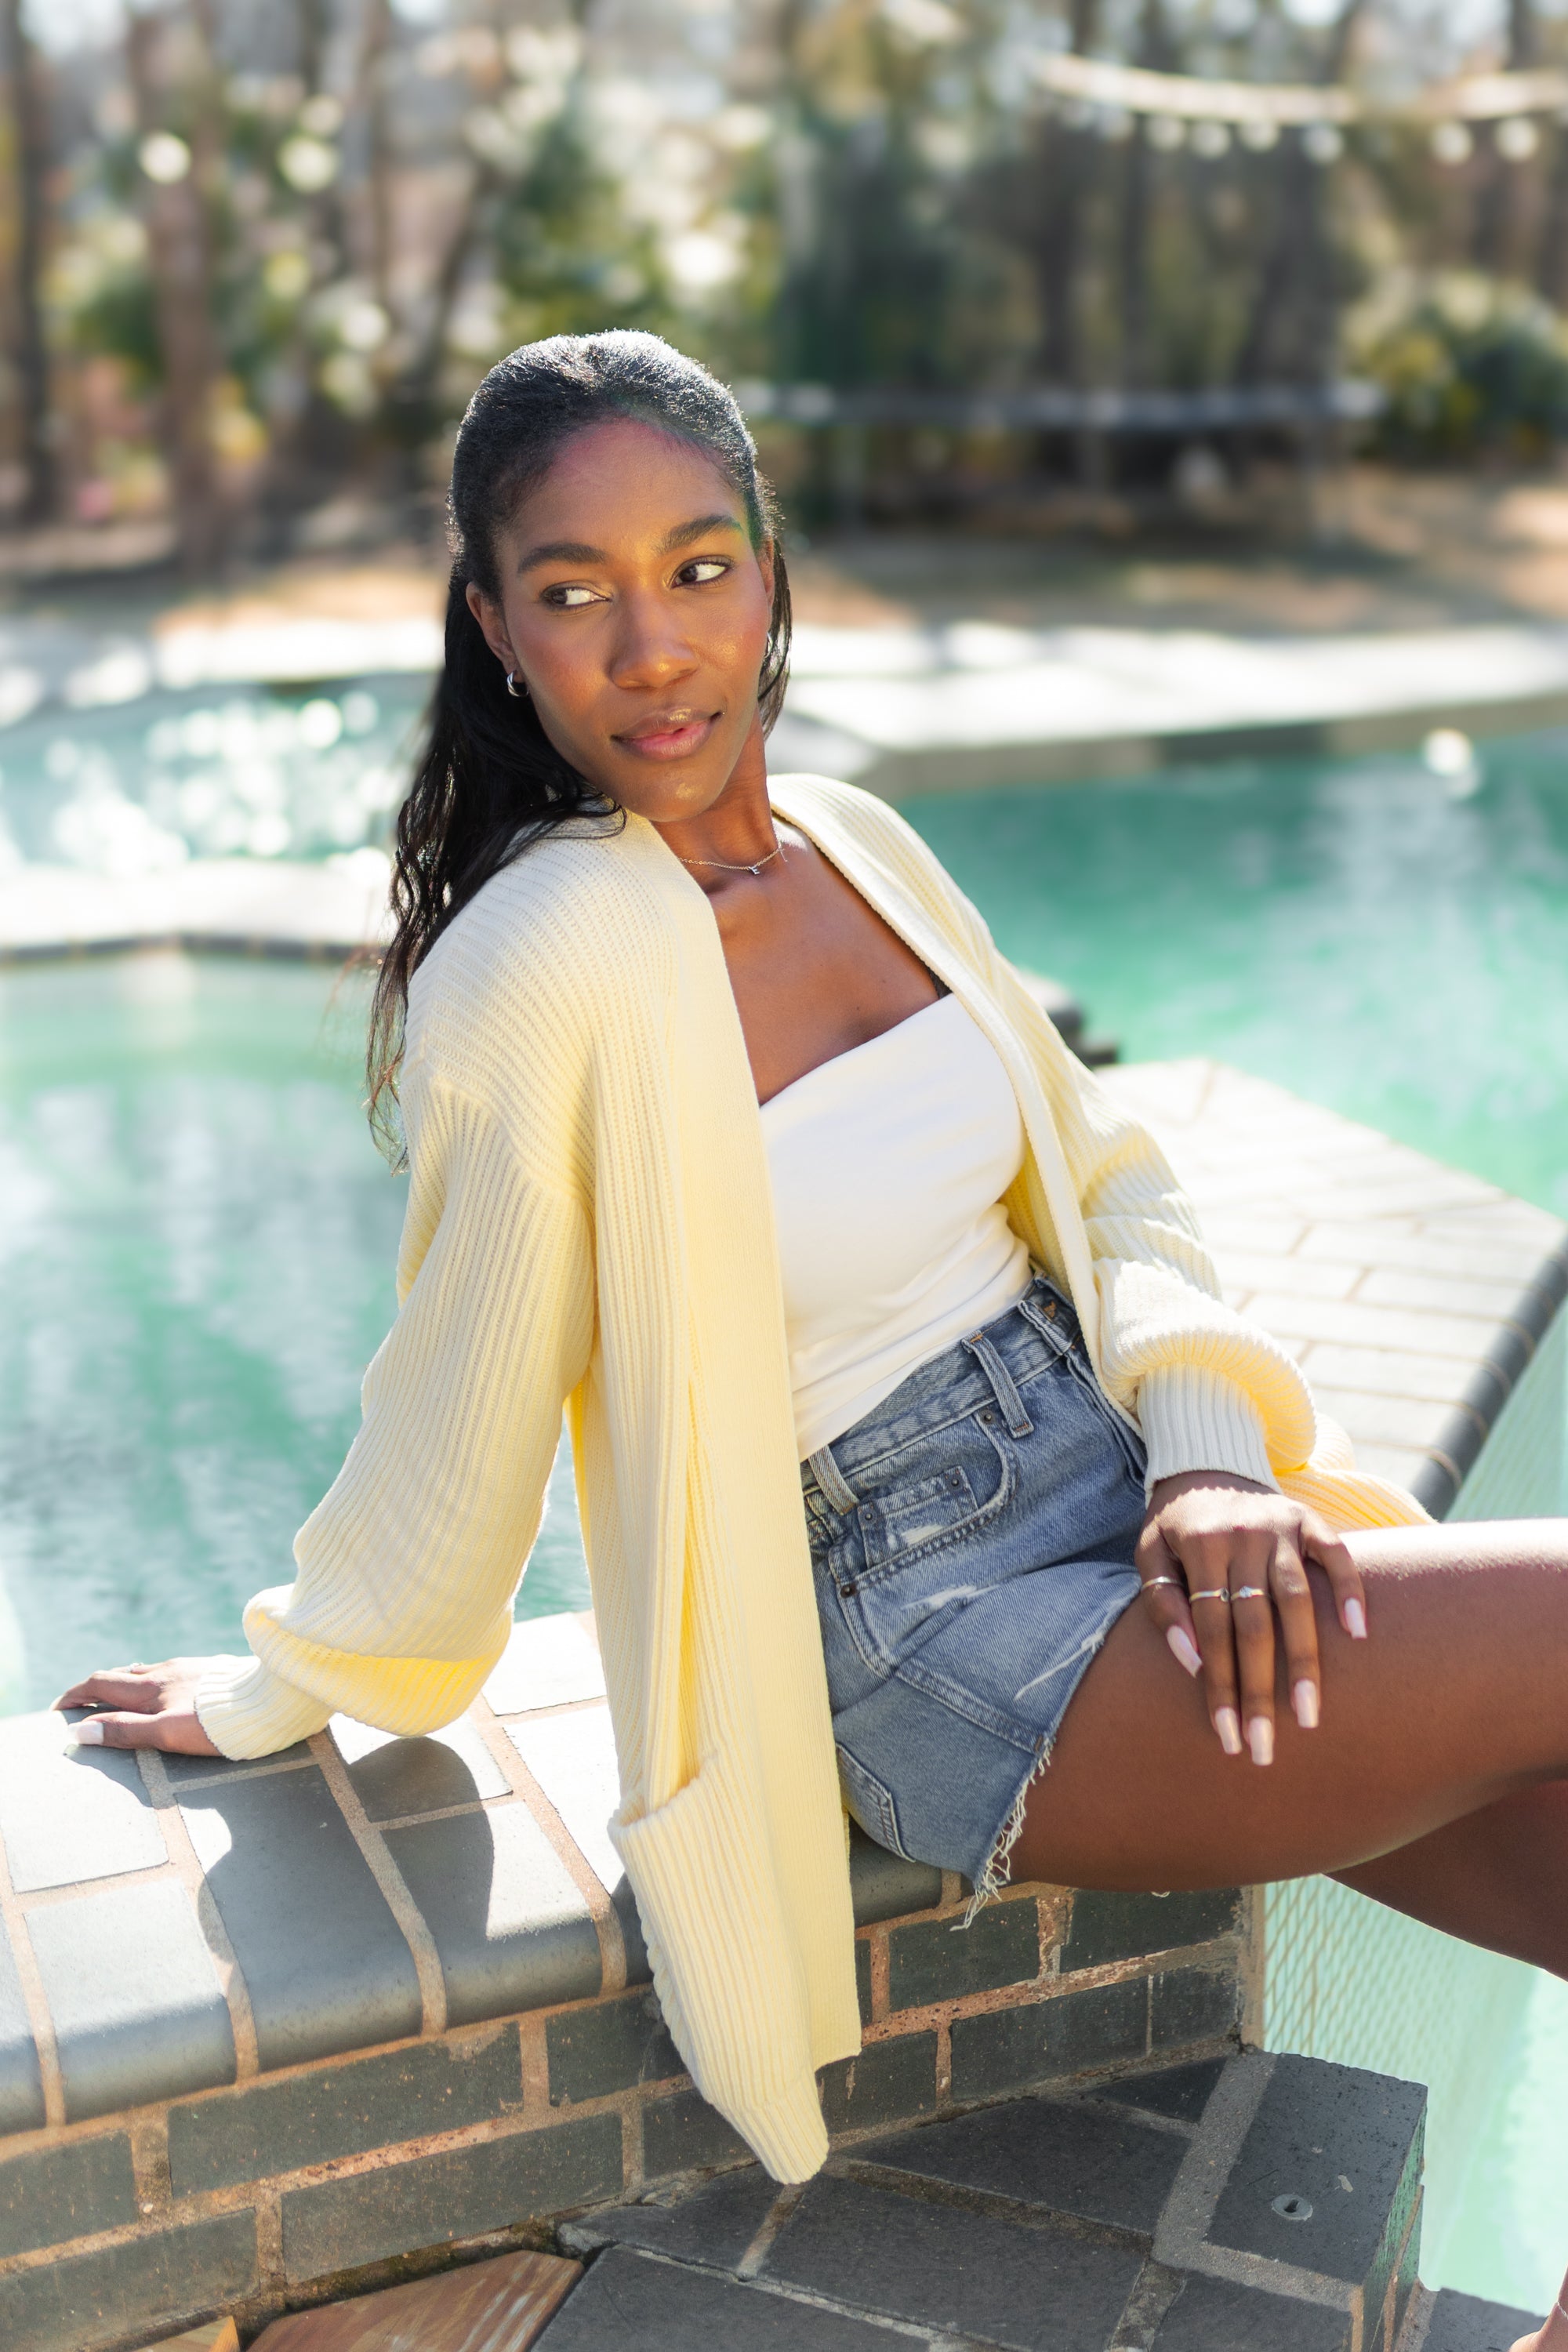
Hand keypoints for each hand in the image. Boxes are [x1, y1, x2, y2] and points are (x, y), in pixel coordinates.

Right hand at [52, 1660, 222, 1756]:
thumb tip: (80, 1732)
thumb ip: (124, 1731)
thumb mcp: (166, 1733)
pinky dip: (150, 1685)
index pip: (99, 1684)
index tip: (58, 1709)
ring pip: (144, 1673)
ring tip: (115, 1701)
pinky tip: (161, 1695)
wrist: (269, 1699)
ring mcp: (187, 1669)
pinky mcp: (207, 1670)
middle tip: (80, 1705)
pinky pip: (168, 1674)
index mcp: (150, 1687)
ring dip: (123, 1685)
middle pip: (118, 1675)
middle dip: (94, 1689)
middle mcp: (165, 1672)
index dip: (75, 1695)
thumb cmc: (217, 1723)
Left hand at [1135, 1472, 1367, 1765]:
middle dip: (1260, 1693)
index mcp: (1199, 1548)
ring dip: (1305, 1662)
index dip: (1219, 1687)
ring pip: (1298, 1602)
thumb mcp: (1149, 1555)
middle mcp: (1243, 1537)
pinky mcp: (1309, 1518)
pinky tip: (1359, 1635)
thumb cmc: (1174, 1526)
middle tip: (1266, 1749)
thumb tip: (1190, 1661)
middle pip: (1255, 1627)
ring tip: (1310, 1716)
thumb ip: (1161, 1604)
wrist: (1204, 1463)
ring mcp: (1280, 1527)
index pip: (1211, 1632)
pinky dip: (1351, 1590)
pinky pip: (1338, 1553)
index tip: (1227, 1738)